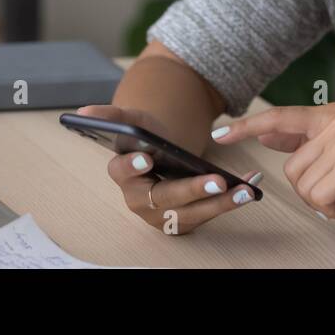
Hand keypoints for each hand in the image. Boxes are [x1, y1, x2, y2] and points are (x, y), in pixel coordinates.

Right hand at [75, 104, 261, 234]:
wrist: (162, 154)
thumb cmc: (145, 139)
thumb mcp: (132, 120)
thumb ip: (112, 116)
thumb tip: (84, 113)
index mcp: (123, 174)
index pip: (122, 172)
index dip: (132, 166)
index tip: (146, 157)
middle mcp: (140, 201)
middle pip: (165, 198)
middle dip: (192, 191)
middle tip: (217, 180)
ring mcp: (163, 215)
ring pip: (192, 212)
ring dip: (220, 203)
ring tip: (244, 190)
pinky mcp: (184, 221)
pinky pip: (208, 214)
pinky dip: (230, 203)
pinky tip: (250, 189)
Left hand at [209, 102, 334, 232]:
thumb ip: (303, 141)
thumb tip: (266, 133)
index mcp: (330, 115)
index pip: (279, 118)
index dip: (246, 128)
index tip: (219, 135)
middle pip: (290, 167)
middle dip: (310, 188)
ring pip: (302, 186)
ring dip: (323, 202)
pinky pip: (318, 198)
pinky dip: (333, 211)